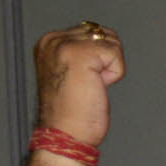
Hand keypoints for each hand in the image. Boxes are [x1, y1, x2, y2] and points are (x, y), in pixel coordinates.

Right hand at [33, 24, 123, 145]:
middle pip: (104, 34)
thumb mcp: (72, 71)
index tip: (81, 80)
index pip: (93, 32)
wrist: (65, 134)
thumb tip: (101, 36)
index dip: (99, 59)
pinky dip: (114, 74)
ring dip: (109, 67)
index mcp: (49, 42)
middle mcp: (52, 40)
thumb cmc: (71, 112)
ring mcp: (64, 45)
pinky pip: (116, 55)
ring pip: (111, 42)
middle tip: (87, 85)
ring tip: (90, 85)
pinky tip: (96, 86)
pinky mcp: (80, 54)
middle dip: (105, 61)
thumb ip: (80, 51)